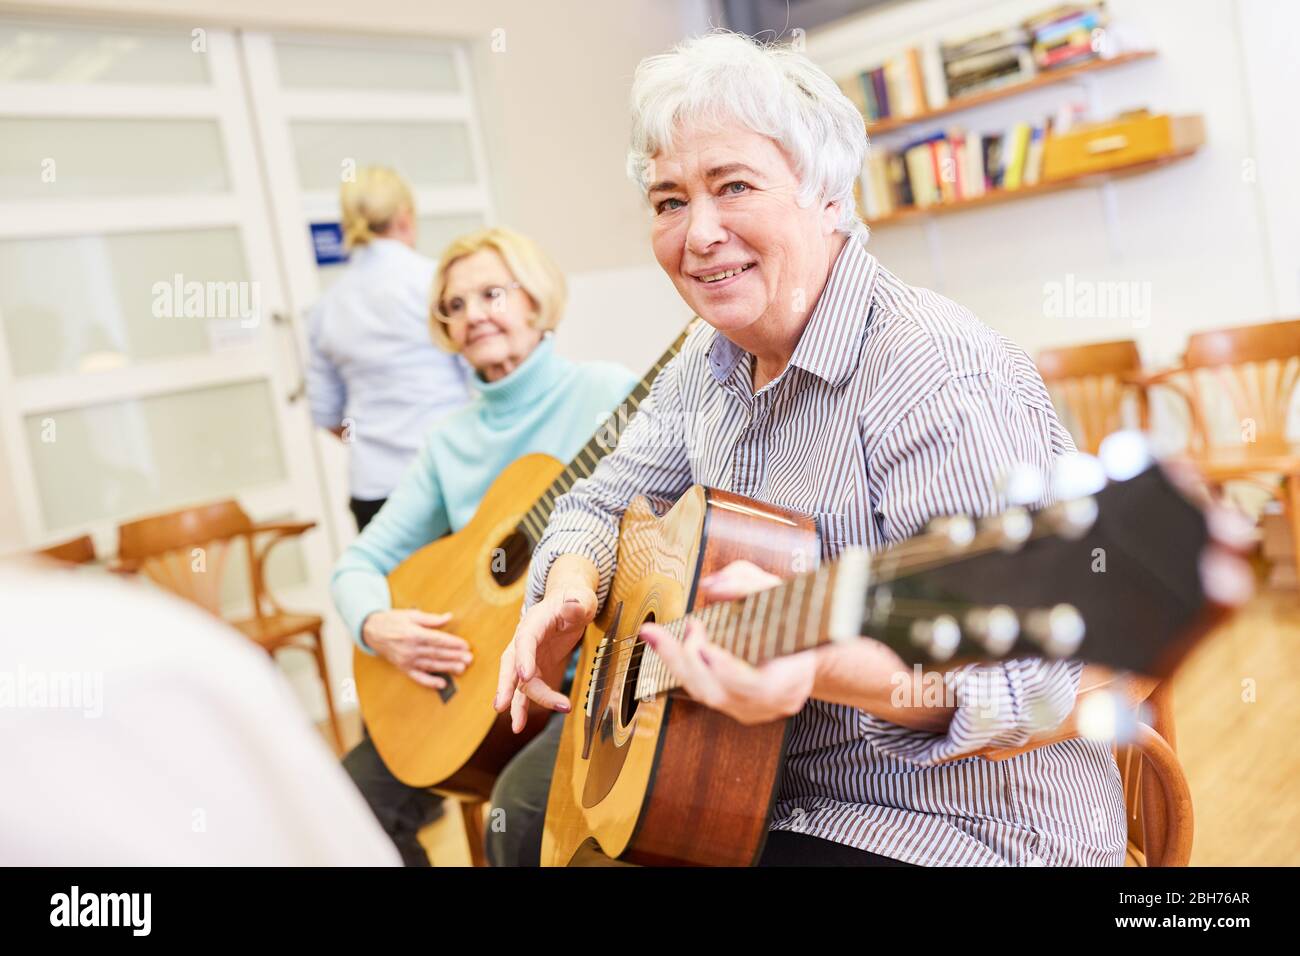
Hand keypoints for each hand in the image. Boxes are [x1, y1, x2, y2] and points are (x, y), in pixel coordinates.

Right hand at [362, 609, 470, 690]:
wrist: (372, 631)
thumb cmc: (393, 621)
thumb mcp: (411, 615)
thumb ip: (431, 619)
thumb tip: (448, 617)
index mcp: (413, 634)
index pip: (437, 640)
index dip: (452, 643)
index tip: (465, 645)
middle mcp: (410, 649)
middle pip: (436, 653)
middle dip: (454, 656)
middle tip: (469, 659)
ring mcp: (406, 660)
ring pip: (431, 665)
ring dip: (447, 668)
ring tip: (461, 669)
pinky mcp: (403, 668)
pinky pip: (418, 677)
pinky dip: (430, 682)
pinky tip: (442, 683)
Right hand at [494, 583, 597, 732]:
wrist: (568, 604)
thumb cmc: (575, 600)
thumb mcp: (581, 599)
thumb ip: (578, 603)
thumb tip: (574, 605)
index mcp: (534, 622)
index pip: (525, 639)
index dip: (524, 657)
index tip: (526, 675)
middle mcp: (524, 641)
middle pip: (510, 663)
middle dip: (506, 685)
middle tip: (502, 705)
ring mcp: (527, 658)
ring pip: (518, 683)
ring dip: (518, 704)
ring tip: (517, 726)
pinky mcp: (533, 670)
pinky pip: (525, 691)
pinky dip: (522, 708)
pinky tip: (519, 725)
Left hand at [640, 560, 817, 725]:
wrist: (812, 646)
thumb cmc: (799, 619)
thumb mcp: (780, 591)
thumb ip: (746, 584)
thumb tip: (709, 586)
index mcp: (792, 678)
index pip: (757, 686)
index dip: (728, 670)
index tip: (704, 648)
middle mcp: (772, 701)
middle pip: (719, 693)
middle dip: (689, 659)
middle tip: (682, 626)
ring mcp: (753, 709)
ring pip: (706, 695)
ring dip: (678, 663)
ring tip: (659, 635)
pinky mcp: (736, 706)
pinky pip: (703, 692)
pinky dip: (684, 668)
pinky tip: (667, 646)